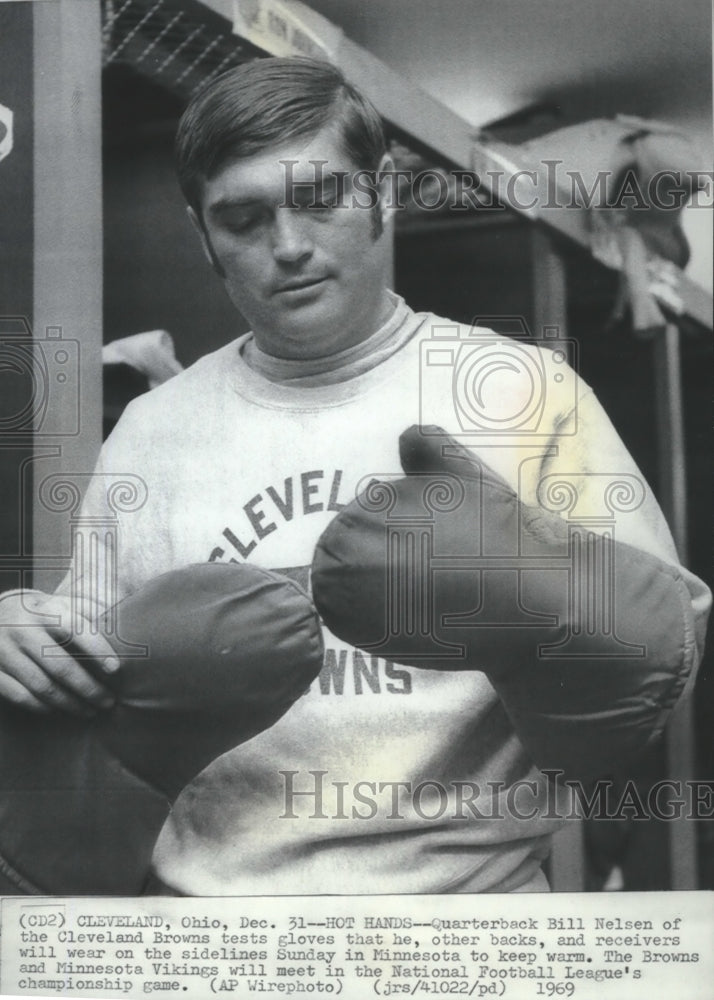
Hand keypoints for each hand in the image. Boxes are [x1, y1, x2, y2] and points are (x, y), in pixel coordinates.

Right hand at [0, 591, 119, 715]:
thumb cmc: (40, 613)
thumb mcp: (61, 603)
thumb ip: (88, 612)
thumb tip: (122, 630)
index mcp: (44, 610)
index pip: (75, 628)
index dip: (97, 649)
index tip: (116, 669)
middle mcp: (22, 630)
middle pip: (60, 665)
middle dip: (88, 688)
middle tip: (108, 701)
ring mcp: (4, 652)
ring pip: (41, 686)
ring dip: (70, 703)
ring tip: (90, 711)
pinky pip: (20, 696)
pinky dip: (42, 707)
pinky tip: (60, 710)